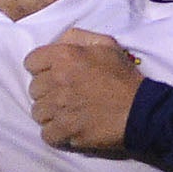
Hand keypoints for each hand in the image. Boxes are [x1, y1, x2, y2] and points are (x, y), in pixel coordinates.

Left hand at [26, 28, 143, 155]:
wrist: (141, 109)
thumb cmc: (123, 77)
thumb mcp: (105, 44)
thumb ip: (77, 38)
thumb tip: (57, 42)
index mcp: (65, 56)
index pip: (31, 61)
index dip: (42, 69)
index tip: (55, 75)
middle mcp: (58, 80)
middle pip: (34, 89)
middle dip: (48, 92)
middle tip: (67, 95)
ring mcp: (60, 106)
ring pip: (37, 112)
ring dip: (51, 114)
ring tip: (69, 112)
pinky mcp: (65, 129)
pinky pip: (46, 133)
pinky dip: (56, 133)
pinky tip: (70, 128)